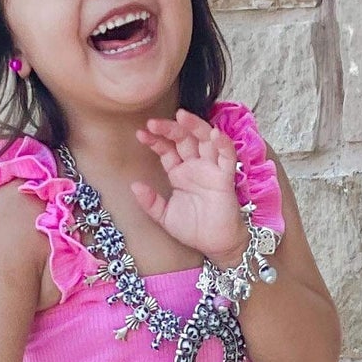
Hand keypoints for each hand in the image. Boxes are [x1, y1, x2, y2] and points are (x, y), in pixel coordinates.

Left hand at [132, 108, 248, 263]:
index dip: (155, 140)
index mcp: (179, 173)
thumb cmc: (193, 229)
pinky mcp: (225, 177)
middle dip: (170, 128)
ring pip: (205, 140)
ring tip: (181, 116)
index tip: (141, 134)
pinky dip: (222, 143)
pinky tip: (214, 134)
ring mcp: (211, 169)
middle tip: (154, 123)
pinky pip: (227, 156)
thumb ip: (150, 202)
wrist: (214, 245)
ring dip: (195, 126)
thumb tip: (134, 186)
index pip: (167, 149)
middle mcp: (195, 166)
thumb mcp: (164, 217)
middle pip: (184, 139)